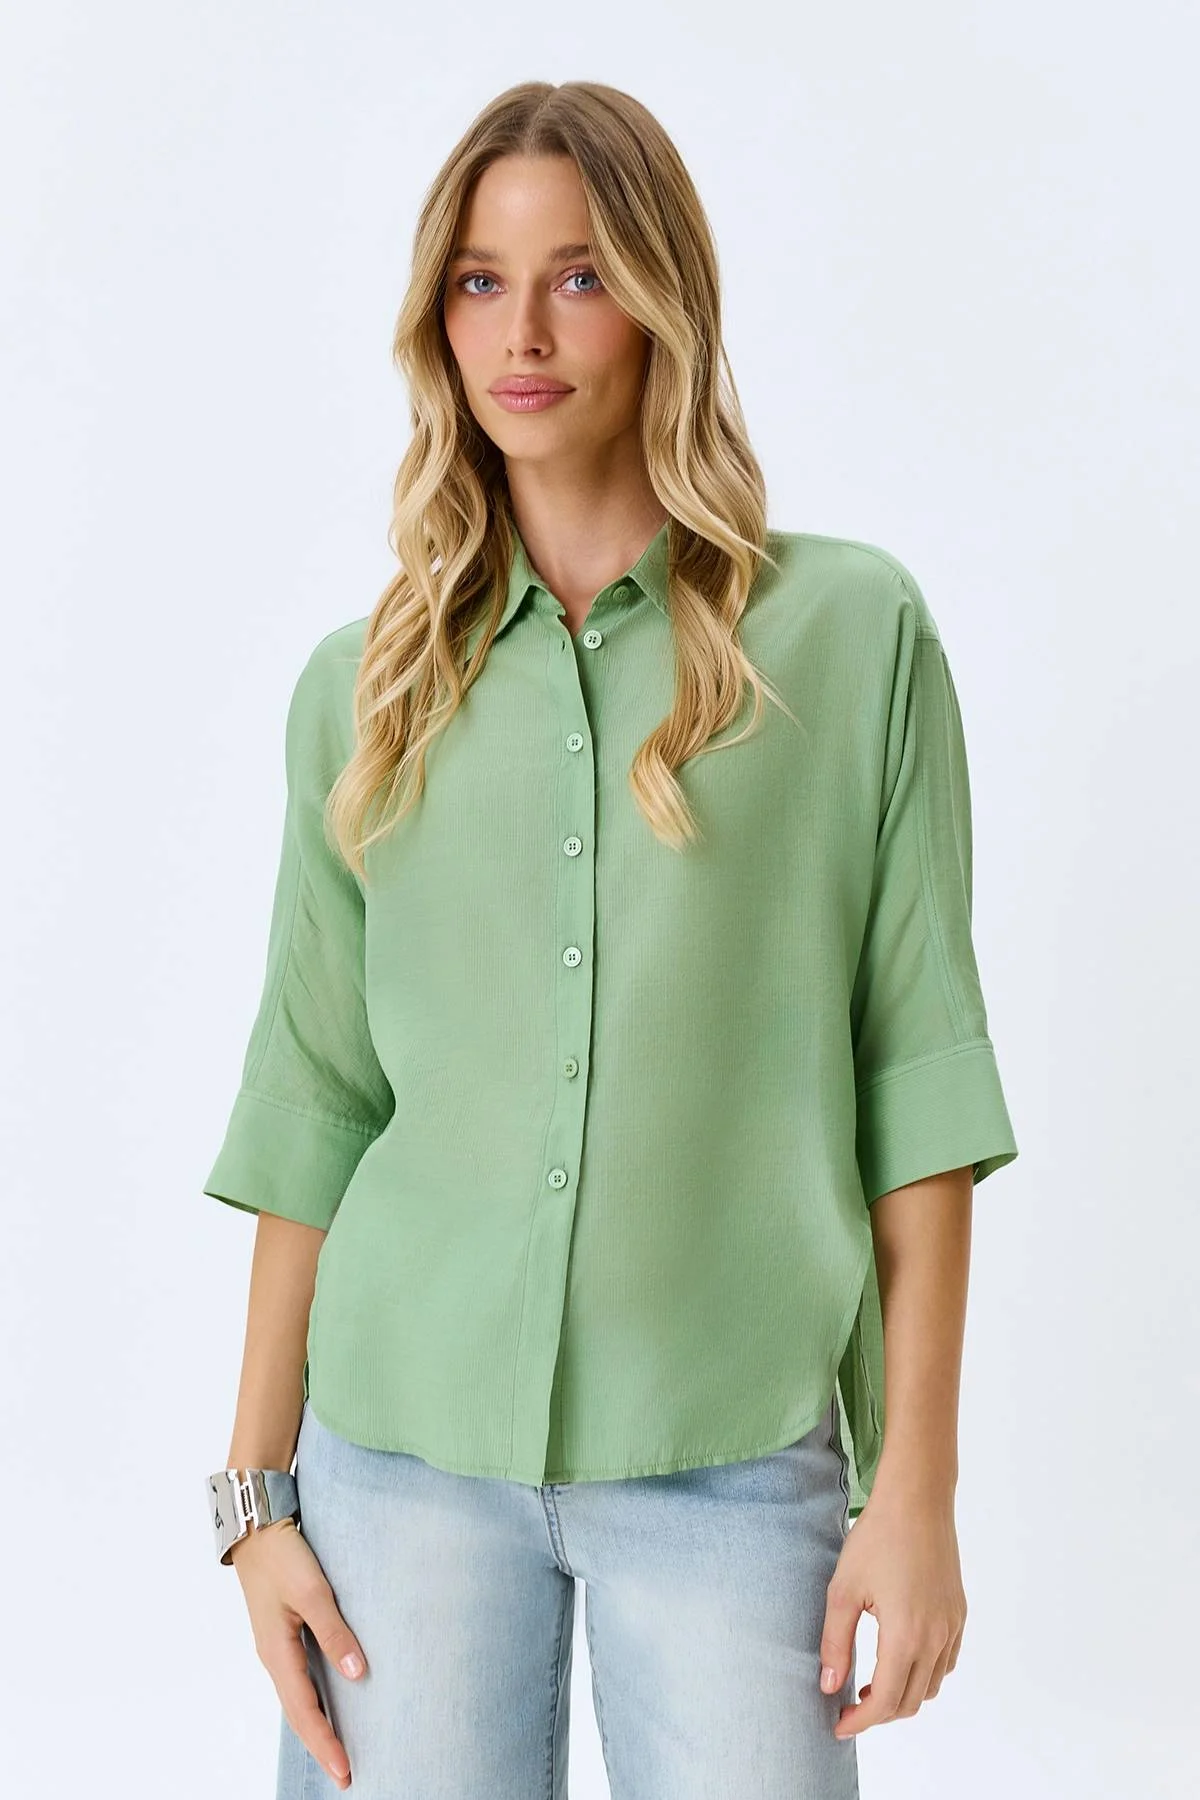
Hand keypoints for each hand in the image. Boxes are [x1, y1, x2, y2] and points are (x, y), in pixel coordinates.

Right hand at [230, 1517, 367, 1788]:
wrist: (256, 1526)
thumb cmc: (282, 1555)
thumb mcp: (313, 1590)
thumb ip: (335, 1631)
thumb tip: (357, 1673)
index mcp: (277, 1652)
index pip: (305, 1711)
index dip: (325, 1743)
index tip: (345, 1770)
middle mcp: (274, 1656)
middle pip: (298, 1713)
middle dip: (321, 1744)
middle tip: (345, 1773)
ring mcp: (275, 1645)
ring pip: (297, 1697)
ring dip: (316, 1725)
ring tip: (338, 1748)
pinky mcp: (281, 1632)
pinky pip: (298, 1678)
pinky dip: (312, 1699)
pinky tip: (327, 1701)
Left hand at [818, 1484, 966, 1739]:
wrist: (917, 1500)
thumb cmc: (876, 1539)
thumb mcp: (843, 1589)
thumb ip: (835, 1642)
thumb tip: (830, 1685)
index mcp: (905, 1636)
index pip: (885, 1702)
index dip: (860, 1720)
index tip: (838, 1724)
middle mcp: (936, 1638)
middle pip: (910, 1701)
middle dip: (879, 1712)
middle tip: (850, 1703)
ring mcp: (952, 1627)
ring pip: (931, 1685)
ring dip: (903, 1694)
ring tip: (872, 1682)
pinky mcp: (959, 1613)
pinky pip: (946, 1662)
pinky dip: (924, 1674)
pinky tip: (900, 1657)